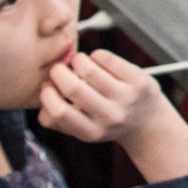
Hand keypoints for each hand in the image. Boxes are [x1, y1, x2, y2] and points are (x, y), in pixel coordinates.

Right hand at [39, 50, 187, 181]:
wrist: (147, 122)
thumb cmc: (106, 120)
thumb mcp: (83, 129)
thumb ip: (57, 121)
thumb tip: (40, 99)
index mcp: (91, 132)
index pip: (58, 112)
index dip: (46, 95)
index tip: (48, 87)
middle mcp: (110, 116)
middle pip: (72, 87)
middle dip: (58, 72)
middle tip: (60, 70)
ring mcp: (126, 98)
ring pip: (87, 68)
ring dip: (77, 60)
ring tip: (79, 63)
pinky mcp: (139, 80)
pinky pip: (106, 58)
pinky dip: (95, 55)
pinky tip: (98, 62)